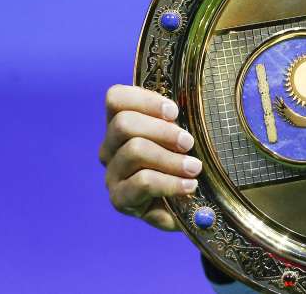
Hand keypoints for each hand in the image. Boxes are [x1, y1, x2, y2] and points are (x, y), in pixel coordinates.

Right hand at [99, 84, 200, 230]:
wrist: (188, 208)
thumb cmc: (187, 163)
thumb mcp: (185, 137)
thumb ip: (180, 120)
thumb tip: (191, 101)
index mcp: (123, 124)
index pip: (116, 98)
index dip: (145, 100)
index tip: (175, 112)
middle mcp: (111, 147)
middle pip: (123, 124)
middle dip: (162, 130)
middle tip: (188, 143)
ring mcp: (112, 173)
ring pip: (134, 151)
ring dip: (170, 158)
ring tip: (194, 168)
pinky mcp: (119, 198)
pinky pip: (143, 182)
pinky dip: (171, 183)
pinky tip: (190, 186)